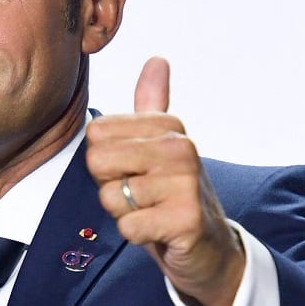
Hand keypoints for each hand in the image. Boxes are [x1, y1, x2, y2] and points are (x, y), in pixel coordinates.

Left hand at [85, 57, 244, 305]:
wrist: (208, 247)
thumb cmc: (171, 193)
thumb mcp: (161, 144)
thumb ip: (153, 102)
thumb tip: (157, 58)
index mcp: (168, 126)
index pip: (95, 134)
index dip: (106, 160)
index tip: (136, 171)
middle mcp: (180, 147)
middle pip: (97, 162)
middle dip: (110, 186)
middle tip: (142, 195)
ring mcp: (186, 183)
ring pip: (111, 197)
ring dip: (125, 213)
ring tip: (154, 212)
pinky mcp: (186, 220)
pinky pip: (128, 226)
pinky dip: (137, 235)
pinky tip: (160, 231)